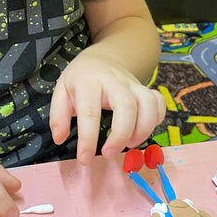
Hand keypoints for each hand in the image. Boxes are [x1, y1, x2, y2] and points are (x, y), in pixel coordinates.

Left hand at [49, 49, 165, 164]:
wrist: (102, 58)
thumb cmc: (80, 79)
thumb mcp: (61, 91)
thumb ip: (58, 115)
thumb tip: (60, 138)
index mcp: (89, 82)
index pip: (90, 111)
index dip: (88, 138)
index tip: (85, 159)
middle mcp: (114, 81)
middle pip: (126, 106)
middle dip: (121, 134)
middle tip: (109, 154)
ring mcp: (133, 84)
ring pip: (148, 103)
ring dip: (143, 129)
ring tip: (130, 145)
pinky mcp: (146, 89)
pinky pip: (159, 102)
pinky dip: (156, 119)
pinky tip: (143, 131)